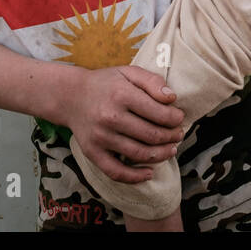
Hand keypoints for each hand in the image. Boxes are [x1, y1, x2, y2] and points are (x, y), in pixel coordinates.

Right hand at [66, 66, 185, 183]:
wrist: (70, 96)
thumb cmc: (105, 83)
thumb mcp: (128, 72)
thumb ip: (152, 81)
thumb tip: (172, 99)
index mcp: (121, 94)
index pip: (158, 113)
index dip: (175, 118)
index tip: (179, 117)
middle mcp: (110, 117)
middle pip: (152, 135)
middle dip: (172, 137)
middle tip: (178, 134)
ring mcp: (101, 137)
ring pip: (139, 154)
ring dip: (161, 155)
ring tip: (171, 149)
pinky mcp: (92, 152)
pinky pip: (116, 171)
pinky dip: (135, 177)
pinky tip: (149, 173)